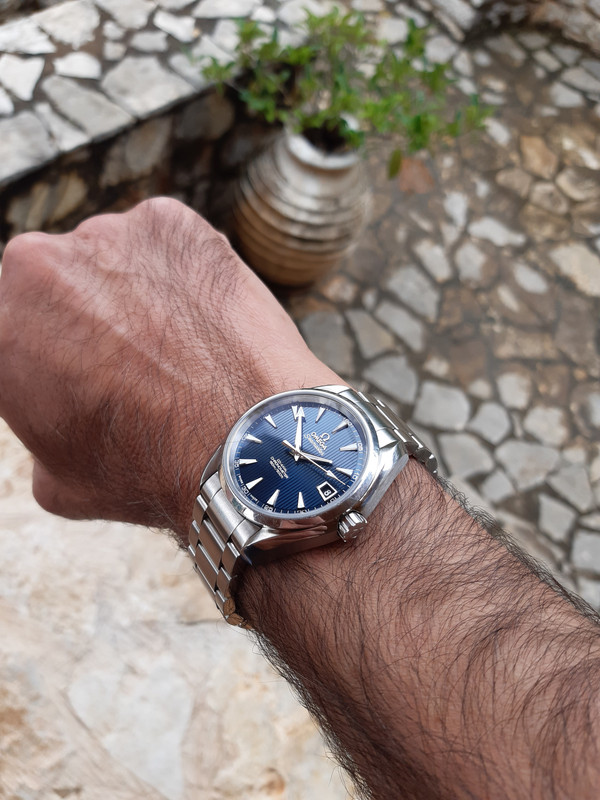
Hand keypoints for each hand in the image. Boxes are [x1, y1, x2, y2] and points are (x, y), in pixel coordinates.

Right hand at [0, 198, 339, 537]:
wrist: (240, 442)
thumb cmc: (150, 470)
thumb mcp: (58, 480)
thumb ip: (39, 428)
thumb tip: (56, 416)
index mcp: (0, 330)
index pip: (17, 327)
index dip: (49, 349)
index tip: (78, 365)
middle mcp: (37, 268)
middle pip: (55, 282)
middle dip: (82, 311)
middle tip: (127, 353)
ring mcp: (105, 236)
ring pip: (110, 257)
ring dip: (131, 287)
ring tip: (176, 340)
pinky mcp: (168, 221)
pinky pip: (165, 243)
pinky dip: (180, 270)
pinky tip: (203, 316)